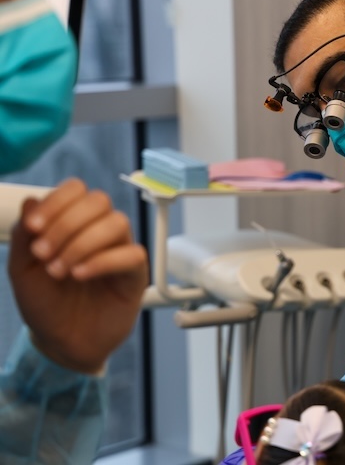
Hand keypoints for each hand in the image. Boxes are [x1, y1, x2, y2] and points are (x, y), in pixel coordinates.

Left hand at [7, 178, 148, 373]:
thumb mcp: (21, 269)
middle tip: (45, 253)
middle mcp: (99, 231)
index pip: (76, 190)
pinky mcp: (134, 274)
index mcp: (73, 223)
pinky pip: (131, 254)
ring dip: (83, 243)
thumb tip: (31, 202)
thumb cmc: (45, 304)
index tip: (34, 227)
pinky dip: (102, 262)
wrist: (61, 342)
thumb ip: (23, 235)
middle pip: (99, 201)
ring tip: (61, 270)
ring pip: (117, 223)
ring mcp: (119, 251)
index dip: (56, 201)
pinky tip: (80, 275)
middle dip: (67, 223)